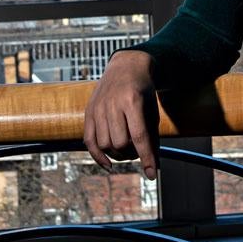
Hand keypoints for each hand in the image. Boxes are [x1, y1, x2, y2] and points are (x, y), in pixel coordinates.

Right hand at [83, 50, 158, 178]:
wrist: (127, 66)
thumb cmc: (144, 89)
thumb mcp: (152, 109)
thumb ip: (152, 136)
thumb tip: (153, 166)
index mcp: (132, 100)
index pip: (139, 136)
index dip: (146, 158)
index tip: (152, 174)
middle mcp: (112, 104)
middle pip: (119, 143)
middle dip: (131, 154)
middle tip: (138, 151)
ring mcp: (98, 108)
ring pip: (105, 145)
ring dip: (117, 155)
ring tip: (126, 150)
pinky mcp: (89, 112)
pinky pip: (89, 141)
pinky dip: (98, 156)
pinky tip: (108, 164)